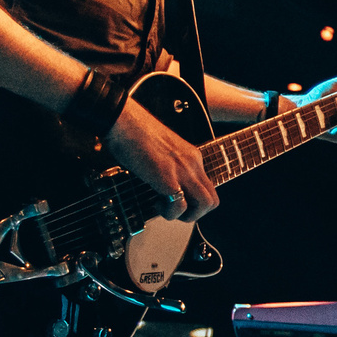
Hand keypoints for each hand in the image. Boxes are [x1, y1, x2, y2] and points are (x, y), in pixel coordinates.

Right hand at [108, 97, 219, 220]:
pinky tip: (156, 204)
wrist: (124, 120)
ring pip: (205, 205)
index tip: (177, 201)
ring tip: (167, 210)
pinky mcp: (167, 177)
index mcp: (192, 156)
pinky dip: (170, 213)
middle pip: (213, 200)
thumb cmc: (134, 132)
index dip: (194, 202)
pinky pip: (180, 206)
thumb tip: (163, 183)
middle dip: (196, 214)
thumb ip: (169, 166)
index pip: (208, 187)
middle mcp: (193, 163)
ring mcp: (182, 170)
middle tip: (175, 211)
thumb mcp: (162, 150)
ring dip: (188, 216)